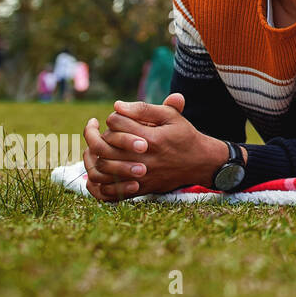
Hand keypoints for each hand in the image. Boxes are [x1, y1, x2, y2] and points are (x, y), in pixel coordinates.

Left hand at [82, 94, 224, 201]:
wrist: (201, 162)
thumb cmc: (184, 136)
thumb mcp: (171, 116)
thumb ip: (145, 109)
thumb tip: (117, 105)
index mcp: (151, 139)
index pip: (116, 123)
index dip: (113, 116)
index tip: (118, 116)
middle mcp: (144, 159)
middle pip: (104, 146)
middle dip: (95, 134)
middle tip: (96, 128)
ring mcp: (140, 176)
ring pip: (102, 168)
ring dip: (94, 156)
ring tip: (95, 147)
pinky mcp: (140, 188)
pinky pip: (109, 190)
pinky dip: (99, 180)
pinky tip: (99, 167)